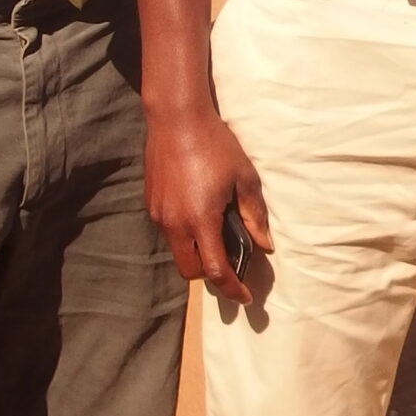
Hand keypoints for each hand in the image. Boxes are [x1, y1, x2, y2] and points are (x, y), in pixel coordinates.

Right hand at [145, 101, 272, 303]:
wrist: (176, 119)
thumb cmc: (215, 145)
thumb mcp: (245, 179)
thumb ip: (255, 216)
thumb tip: (265, 245)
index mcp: (202, 221)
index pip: (216, 271)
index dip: (233, 289)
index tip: (246, 296)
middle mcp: (175, 224)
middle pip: (191, 271)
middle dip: (210, 275)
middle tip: (230, 264)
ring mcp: (159, 215)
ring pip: (177, 252)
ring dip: (195, 254)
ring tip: (215, 235)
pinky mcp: (150, 204)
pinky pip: (168, 232)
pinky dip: (183, 235)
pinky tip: (198, 213)